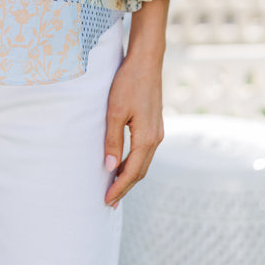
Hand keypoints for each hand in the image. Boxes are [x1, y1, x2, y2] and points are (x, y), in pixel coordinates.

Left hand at [103, 51, 163, 207]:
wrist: (146, 62)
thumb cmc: (128, 83)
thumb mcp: (115, 112)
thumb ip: (113, 140)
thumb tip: (110, 167)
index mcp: (146, 139)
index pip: (131, 172)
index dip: (119, 188)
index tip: (106, 200)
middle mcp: (155, 139)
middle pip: (140, 172)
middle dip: (124, 187)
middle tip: (109, 201)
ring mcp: (157, 132)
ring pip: (143, 163)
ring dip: (129, 176)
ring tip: (114, 187)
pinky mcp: (154, 125)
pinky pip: (144, 152)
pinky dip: (134, 163)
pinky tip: (123, 164)